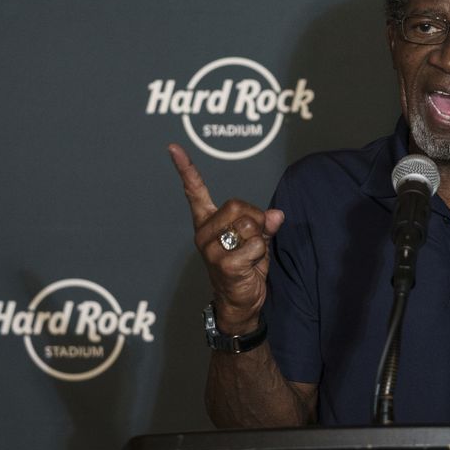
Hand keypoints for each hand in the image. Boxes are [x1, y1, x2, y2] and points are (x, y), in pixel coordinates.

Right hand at [168, 143, 284, 333]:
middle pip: (237, 205)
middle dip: (256, 219)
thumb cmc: (245, 266)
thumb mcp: (256, 238)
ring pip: (249, 226)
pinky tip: (250, 267)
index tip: (173, 148)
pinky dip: (260, 255)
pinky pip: (255, 246)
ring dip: (260, 240)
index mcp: (208, 222)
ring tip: (250, 255)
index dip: (186, 169)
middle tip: (254, 238)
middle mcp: (204, 233)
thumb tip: (277, 215)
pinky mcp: (223, 263)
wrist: (240, 301)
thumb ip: (264, 222)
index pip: (194, 192)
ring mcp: (210, 249)